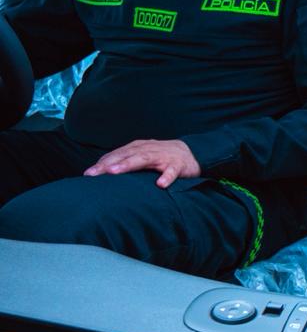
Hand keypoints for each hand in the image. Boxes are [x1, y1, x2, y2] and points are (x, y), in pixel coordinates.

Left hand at [85, 138, 200, 187]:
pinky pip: (172, 171)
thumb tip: (101, 171)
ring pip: (145, 159)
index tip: (88, 174)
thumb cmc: (161, 156)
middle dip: (109, 163)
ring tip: (115, 171)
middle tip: (94, 173)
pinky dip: (167, 177)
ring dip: (129, 164)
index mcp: (139, 147)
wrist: (192, 152)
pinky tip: (160, 184)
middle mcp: (149, 150)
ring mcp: (163, 156)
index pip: (118, 154)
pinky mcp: (178, 165)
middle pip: (127, 155)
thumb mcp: (142, 155)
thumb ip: (125, 161)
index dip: (103, 163)